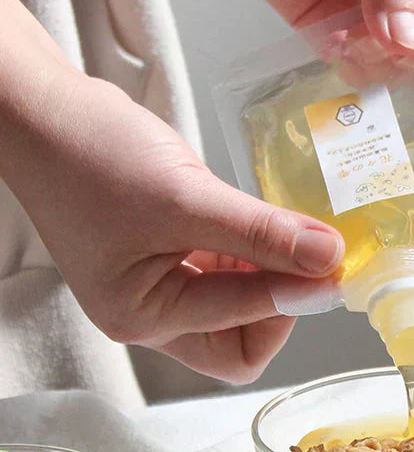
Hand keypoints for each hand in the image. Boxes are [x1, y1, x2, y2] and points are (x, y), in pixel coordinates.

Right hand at [2, 74, 343, 383]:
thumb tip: (330, 259)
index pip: (242, 341)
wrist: (42, 111)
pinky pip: (228, 268)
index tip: (332, 263)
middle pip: (242, 341)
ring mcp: (162, 284)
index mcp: (145, 318)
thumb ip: (261, 233)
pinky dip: (253, 248)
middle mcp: (153, 313)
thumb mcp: (186, 199)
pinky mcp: (172, 253)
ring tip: (288, 229)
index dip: (293, 301)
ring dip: (271, 270)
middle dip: (279, 302)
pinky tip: (264, 220)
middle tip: (305, 255)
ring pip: (241, 302)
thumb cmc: (91, 156)